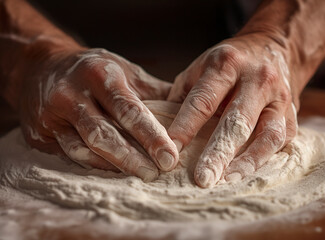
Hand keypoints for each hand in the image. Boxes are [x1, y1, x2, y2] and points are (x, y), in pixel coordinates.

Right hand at [19, 48, 177, 181]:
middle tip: (157, 174)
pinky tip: (113, 172)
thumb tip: (189, 110)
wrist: (42, 67)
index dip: (151, 136)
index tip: (170, 157)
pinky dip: (93, 165)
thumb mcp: (124, 70)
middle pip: (104, 134)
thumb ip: (154, 91)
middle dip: (132, 158)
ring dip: (113, 166)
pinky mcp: (40, 132)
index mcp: (99, 75)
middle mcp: (72, 94)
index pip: (129, 109)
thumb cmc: (94, 70)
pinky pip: (69, 154)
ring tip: (140, 177)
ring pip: (84, 149)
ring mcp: (52, 115)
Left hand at [167, 34, 298, 187]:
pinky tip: (248, 175)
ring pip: (267, 135)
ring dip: (247, 162)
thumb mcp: (201, 67)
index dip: (185, 128)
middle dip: (218, 153)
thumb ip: (183, 95)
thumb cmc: (228, 62)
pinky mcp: (292, 113)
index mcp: (227, 64)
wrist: (271, 46)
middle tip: (202, 179)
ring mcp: (279, 97)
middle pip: (236, 121)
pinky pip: (281, 140)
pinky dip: (265, 160)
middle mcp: (256, 78)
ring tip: (228, 182)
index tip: (171, 153)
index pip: (203, 101)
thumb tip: (166, 132)